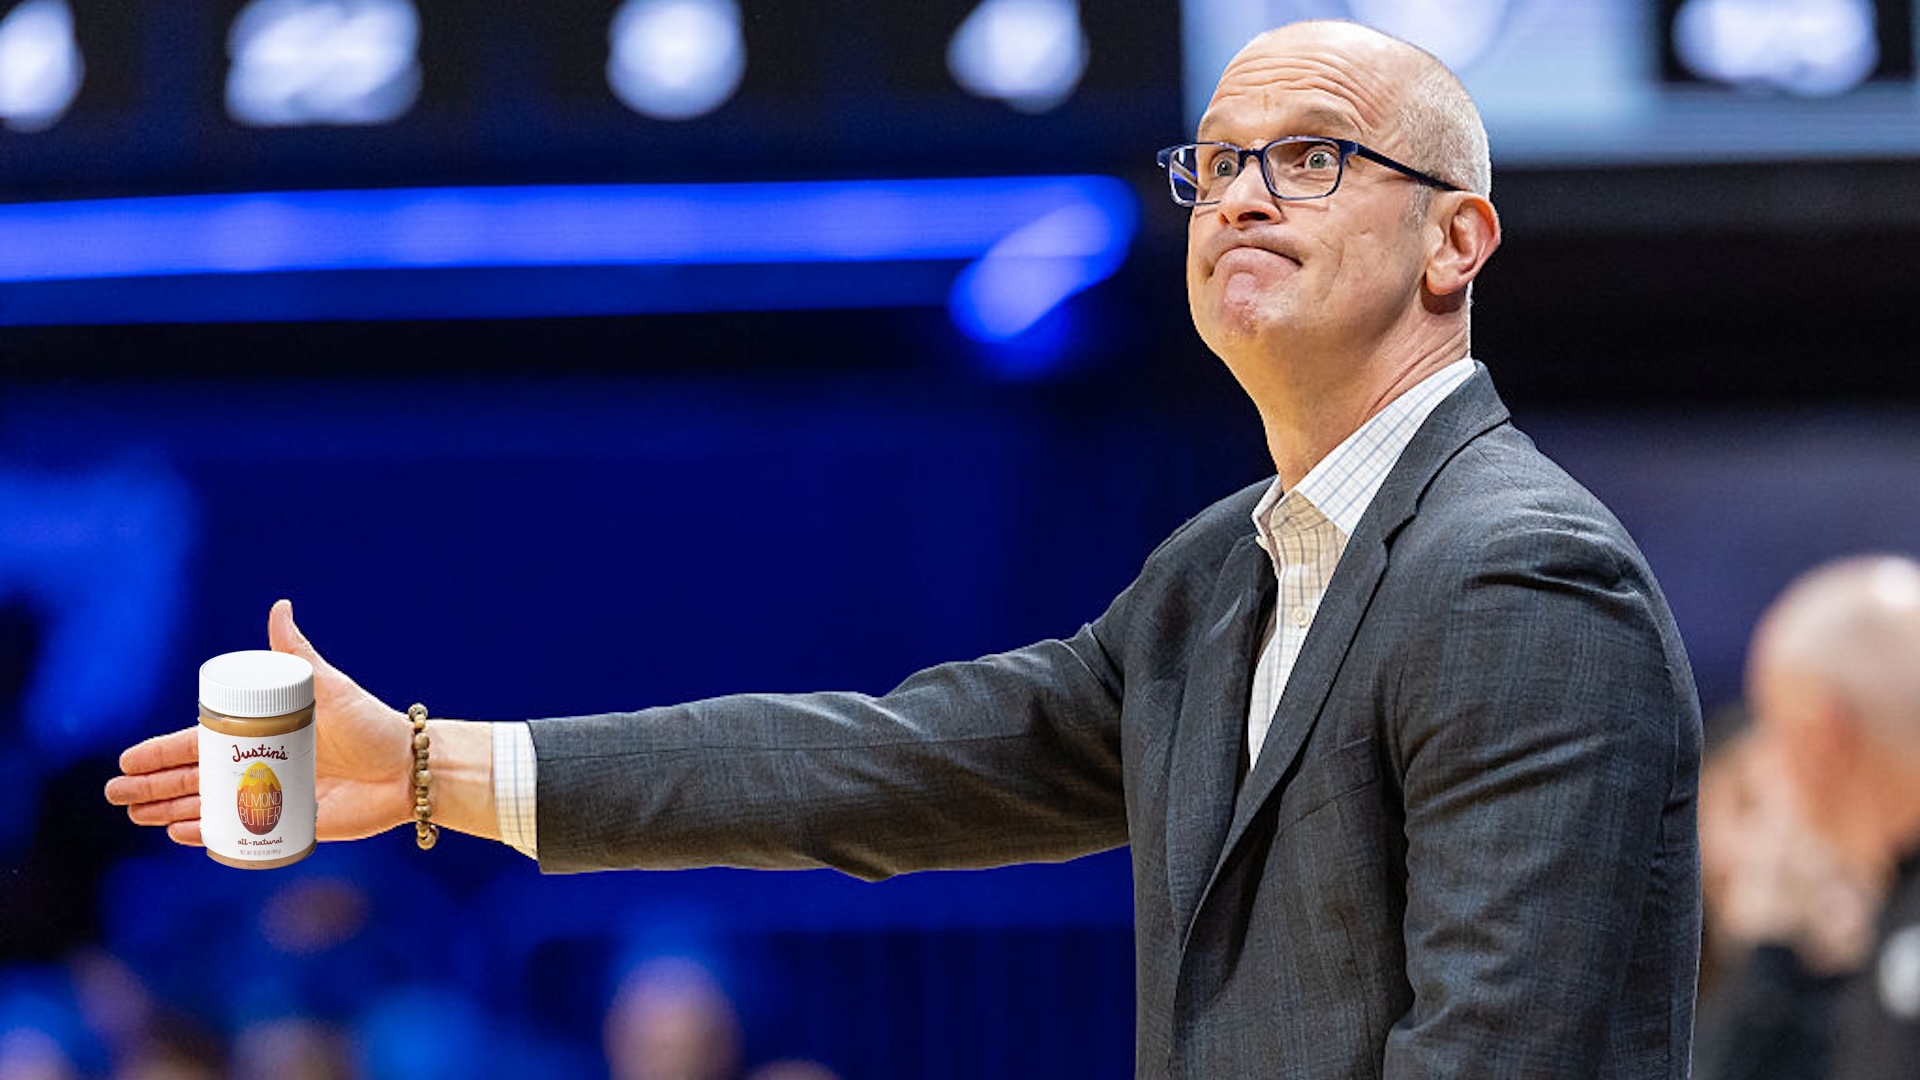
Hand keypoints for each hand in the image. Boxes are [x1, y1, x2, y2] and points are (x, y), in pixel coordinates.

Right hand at [105, 599, 414, 844]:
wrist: (411, 768)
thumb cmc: (373, 724)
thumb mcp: (330, 687)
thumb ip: (299, 653)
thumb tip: (280, 606)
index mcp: (264, 733)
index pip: (200, 743)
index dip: (162, 753)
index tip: (127, 761)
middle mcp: (263, 766)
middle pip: (195, 778)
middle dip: (154, 788)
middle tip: (116, 797)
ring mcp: (273, 798)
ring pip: (211, 807)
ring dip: (174, 812)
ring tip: (139, 819)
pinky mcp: (291, 826)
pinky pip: (243, 835)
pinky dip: (212, 836)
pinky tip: (185, 837)